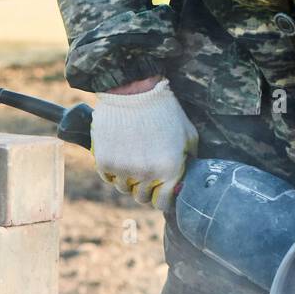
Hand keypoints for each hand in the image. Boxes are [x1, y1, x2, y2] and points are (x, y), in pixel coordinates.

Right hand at [92, 77, 197, 211]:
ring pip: (123, 188)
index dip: (161, 197)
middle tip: (145, 172)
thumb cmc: (165, 111)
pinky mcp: (105, 161)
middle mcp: (146, 174)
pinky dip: (112, 170)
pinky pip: (107, 177)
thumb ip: (189, 160)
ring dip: (127, 179)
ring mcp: (124, 169)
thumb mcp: (188, 135)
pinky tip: (118, 155)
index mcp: (169, 170)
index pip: (162, 203)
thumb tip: (185, 179)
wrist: (134, 90)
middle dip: (144, 188)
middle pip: (141, 197)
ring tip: (131, 160)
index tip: (159, 189)